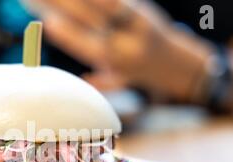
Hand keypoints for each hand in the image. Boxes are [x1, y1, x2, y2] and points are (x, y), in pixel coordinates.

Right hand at [31, 0, 212, 100]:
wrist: (186, 65)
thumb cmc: (148, 77)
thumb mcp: (122, 83)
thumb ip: (99, 81)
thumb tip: (78, 81)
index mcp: (118, 61)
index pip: (88, 45)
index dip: (67, 34)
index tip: (46, 21)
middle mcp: (128, 39)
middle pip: (90, 17)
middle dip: (60, 4)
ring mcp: (137, 20)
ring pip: (102, 3)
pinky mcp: (142, 7)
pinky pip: (115, 0)